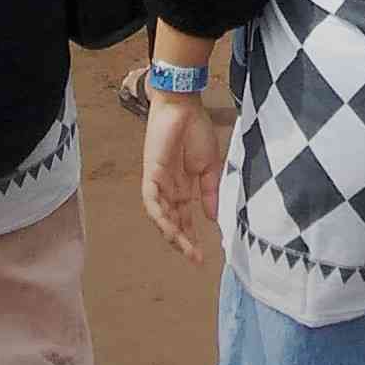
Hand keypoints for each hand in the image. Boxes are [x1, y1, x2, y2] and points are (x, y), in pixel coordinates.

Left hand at [142, 92, 223, 266]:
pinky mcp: (151, 174)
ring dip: (172, 234)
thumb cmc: (196, 130)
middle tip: (196, 258)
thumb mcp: (210, 166)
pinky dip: (160, 216)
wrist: (184, 106)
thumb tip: (214, 218)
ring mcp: (158, 183)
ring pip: (161, 217)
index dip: (193, 237)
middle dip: (184, 242)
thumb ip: (210, 191)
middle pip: (173, 223)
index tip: (204, 256)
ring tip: (185, 248)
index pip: (186, 219)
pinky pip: (151, 201)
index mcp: (184, 188)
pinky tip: (170, 228)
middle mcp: (169, 190)